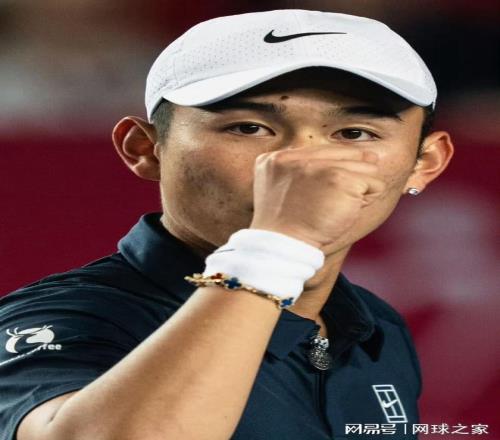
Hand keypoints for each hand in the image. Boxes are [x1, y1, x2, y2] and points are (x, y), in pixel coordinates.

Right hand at [249, 145, 385, 255]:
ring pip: (365, 167)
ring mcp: (321, 166)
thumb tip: (367, 156)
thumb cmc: (289, 228)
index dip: (332, 173)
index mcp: (277, 159)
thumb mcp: (284, 191)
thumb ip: (311, 172)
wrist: (282, 246)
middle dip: (348, 180)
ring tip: (335, 208)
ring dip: (358, 191)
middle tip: (329, 204)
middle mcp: (299, 156)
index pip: (321, 151)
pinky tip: (345, 213)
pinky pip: (374, 184)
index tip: (322, 195)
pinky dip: (367, 201)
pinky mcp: (342, 179)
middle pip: (345, 154)